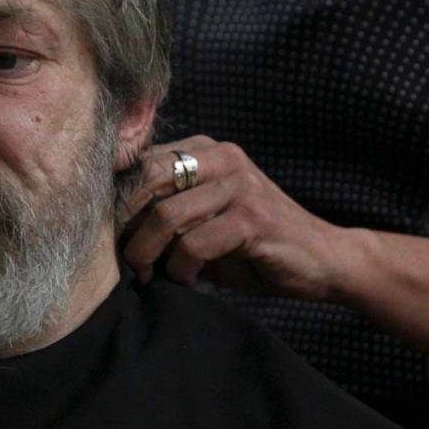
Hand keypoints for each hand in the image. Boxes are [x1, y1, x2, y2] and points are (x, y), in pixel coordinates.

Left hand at [123, 135, 347, 299]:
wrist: (321, 259)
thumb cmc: (253, 242)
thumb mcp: (206, 215)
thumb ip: (169, 206)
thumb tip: (108, 221)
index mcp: (206, 150)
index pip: (142, 161)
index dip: (117, 197)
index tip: (107, 232)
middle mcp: (222, 158)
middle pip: (148, 179)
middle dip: (125, 223)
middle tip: (122, 256)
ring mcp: (239, 185)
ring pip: (167, 215)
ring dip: (148, 253)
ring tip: (148, 273)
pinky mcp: (252, 218)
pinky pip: (195, 244)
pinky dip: (182, 268)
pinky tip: (187, 279)